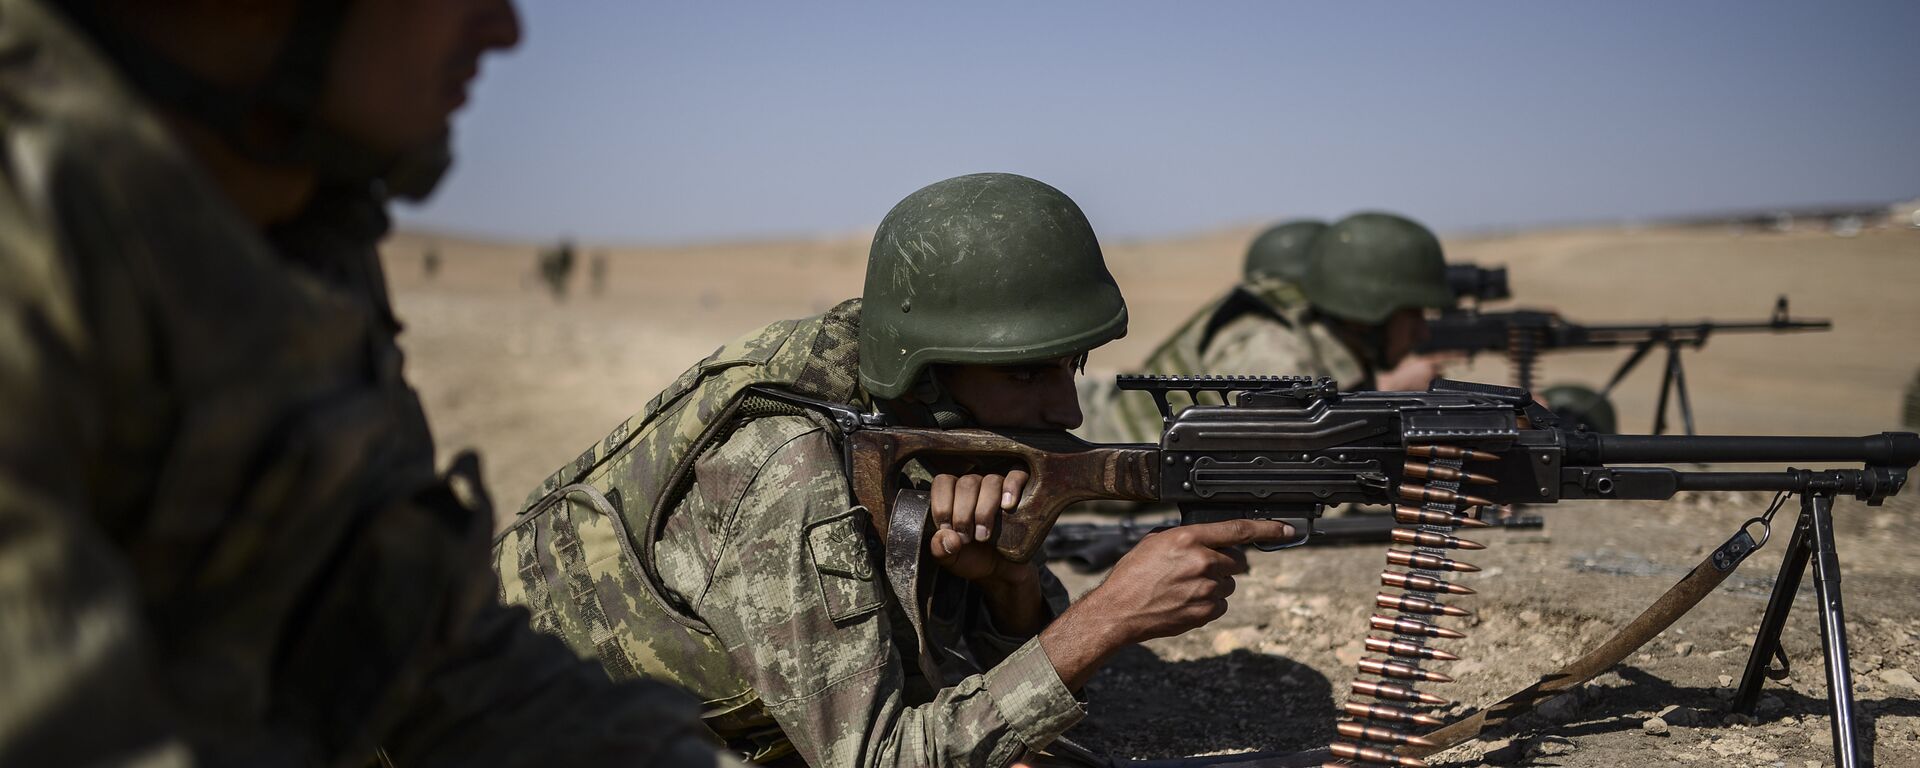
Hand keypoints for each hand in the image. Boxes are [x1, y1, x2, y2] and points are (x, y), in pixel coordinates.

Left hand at [927, 469, 1032, 584]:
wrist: (1000, 570)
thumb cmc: (972, 558)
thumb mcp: (949, 558)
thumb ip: (939, 549)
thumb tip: (946, 536)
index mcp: (953, 495)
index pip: (943, 482)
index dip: (942, 505)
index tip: (946, 529)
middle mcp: (976, 486)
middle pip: (967, 483)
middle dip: (963, 514)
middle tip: (966, 538)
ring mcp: (999, 487)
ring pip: (991, 482)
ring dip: (984, 511)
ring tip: (983, 535)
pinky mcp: (1021, 492)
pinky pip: (1017, 476)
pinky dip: (1011, 488)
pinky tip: (1007, 506)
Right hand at [1076, 519, 1295, 643]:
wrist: (1119, 610)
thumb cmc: (1133, 574)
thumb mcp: (1156, 542)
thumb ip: (1186, 537)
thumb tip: (1207, 538)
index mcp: (1188, 539)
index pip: (1238, 530)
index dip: (1267, 528)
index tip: (1286, 529)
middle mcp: (1201, 562)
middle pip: (1238, 561)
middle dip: (1226, 564)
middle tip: (1202, 568)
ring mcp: (1205, 589)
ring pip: (1229, 584)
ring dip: (1215, 584)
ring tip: (1186, 587)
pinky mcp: (1205, 612)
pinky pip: (1221, 605)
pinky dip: (1209, 604)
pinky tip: (1186, 601)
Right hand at [1375, 353, 1462, 391]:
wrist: (1391, 384)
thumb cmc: (1398, 373)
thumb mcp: (1411, 362)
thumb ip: (1425, 364)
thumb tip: (1434, 368)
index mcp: (1428, 361)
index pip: (1447, 357)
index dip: (1458, 357)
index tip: (1468, 357)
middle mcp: (1432, 371)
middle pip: (1440, 373)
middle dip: (1434, 375)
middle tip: (1421, 377)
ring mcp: (1430, 382)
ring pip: (1436, 383)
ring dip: (1429, 383)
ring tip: (1416, 384)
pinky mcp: (1428, 392)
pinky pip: (1431, 391)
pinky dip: (1426, 389)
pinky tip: (1416, 389)